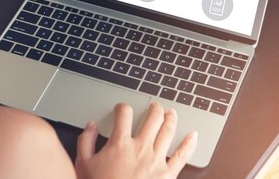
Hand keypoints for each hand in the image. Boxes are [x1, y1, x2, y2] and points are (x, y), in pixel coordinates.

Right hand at [75, 103, 197, 178]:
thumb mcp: (84, 163)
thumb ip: (86, 141)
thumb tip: (90, 126)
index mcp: (120, 143)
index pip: (124, 114)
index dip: (122, 107)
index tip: (121, 109)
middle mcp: (141, 148)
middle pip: (152, 118)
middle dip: (154, 108)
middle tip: (154, 106)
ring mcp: (156, 160)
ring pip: (168, 131)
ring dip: (170, 118)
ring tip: (171, 112)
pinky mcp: (167, 174)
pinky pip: (182, 156)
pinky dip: (189, 143)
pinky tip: (194, 135)